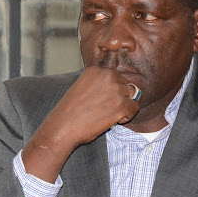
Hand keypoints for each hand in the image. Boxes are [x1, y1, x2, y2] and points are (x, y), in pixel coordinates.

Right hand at [22, 66, 140, 181]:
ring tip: (110, 115)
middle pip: (127, 85)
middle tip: (107, 110)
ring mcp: (115, 90)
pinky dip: (127, 116)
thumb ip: (99, 84)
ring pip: (133, 96)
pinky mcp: (121, 105)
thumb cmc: (70, 111)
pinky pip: (134, 108)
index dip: (113, 91)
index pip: (117, 77)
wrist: (63, 126)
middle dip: (121, 98)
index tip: (103, 101)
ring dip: (125, 106)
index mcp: (97, 70)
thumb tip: (119, 89)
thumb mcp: (82, 88)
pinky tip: (114, 121)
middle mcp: (107, 76)